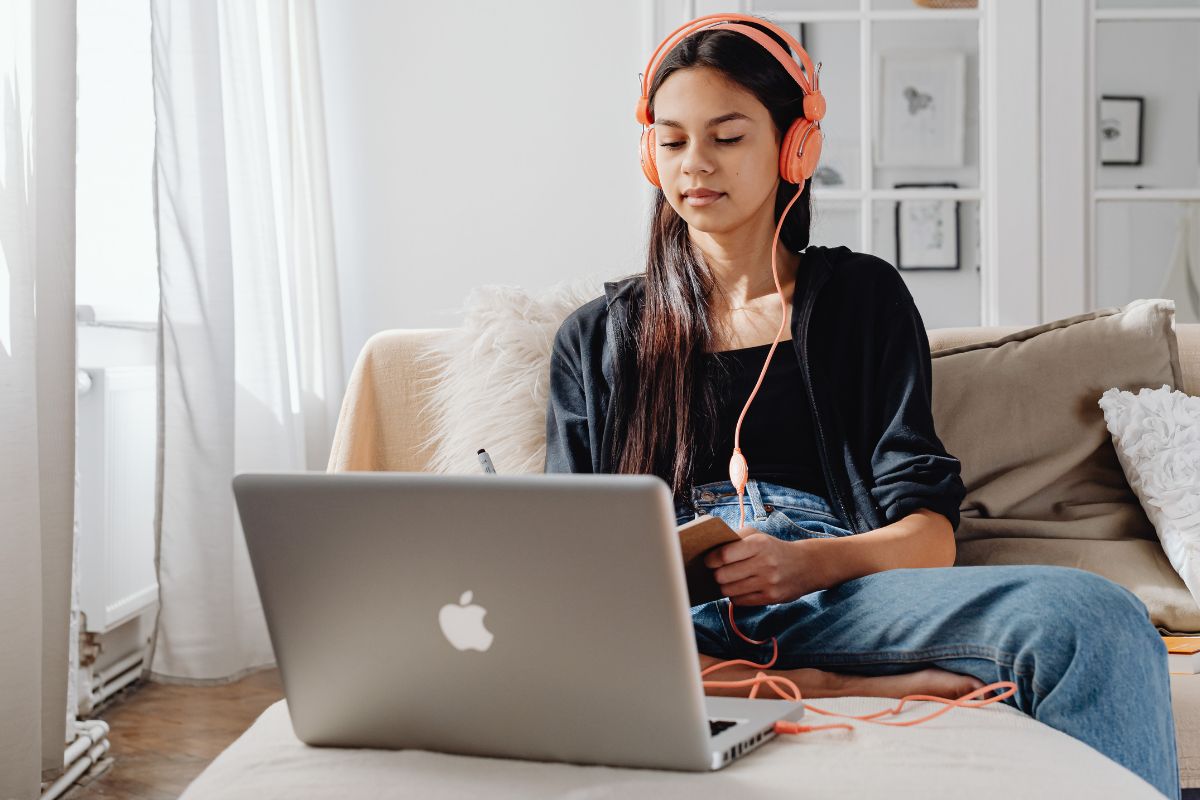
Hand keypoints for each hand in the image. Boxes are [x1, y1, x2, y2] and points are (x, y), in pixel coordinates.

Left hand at [703, 532, 824, 605]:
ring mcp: (769, 582)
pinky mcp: (771, 598)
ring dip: (724, 587)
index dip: (711, 559)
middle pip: (723, 576)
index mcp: (759, 544)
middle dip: (717, 575)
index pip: (725, 555)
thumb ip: (734, 539)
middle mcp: (765, 563)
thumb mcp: (757, 536)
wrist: (806, 565)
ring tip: (728, 581)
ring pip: (729, 591)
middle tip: (719, 572)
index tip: (709, 561)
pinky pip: (740, 601)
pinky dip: (735, 596)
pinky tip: (740, 589)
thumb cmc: (774, 549)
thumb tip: (710, 549)